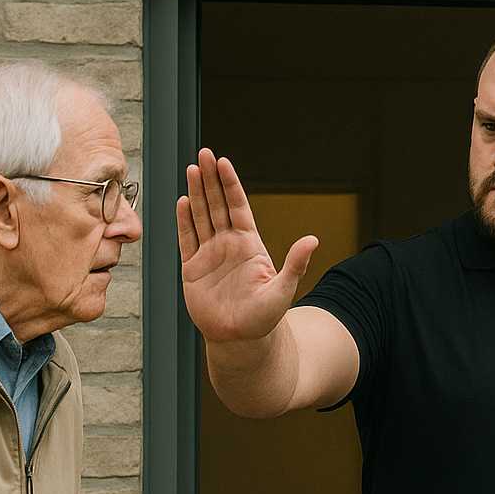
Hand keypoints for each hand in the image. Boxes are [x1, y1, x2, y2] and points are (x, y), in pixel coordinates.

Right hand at [176, 148, 317, 342]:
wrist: (241, 339)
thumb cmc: (265, 317)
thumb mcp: (283, 289)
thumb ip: (295, 264)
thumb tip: (313, 239)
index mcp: (250, 244)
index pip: (238, 206)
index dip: (230, 184)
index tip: (223, 162)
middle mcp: (228, 244)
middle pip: (217, 204)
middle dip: (210, 179)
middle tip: (203, 154)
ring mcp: (209, 254)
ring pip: (200, 217)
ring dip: (196, 193)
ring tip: (191, 169)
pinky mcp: (192, 269)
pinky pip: (186, 240)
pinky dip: (182, 221)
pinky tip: (181, 201)